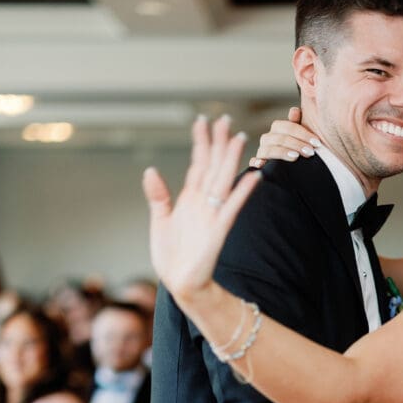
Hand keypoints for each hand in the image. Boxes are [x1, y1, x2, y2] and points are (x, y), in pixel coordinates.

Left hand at [142, 115, 259, 303]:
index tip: (202, 121)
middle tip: (224, 119)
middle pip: (212, 166)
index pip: (198, 164)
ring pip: (223, 180)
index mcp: (189, 199)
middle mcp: (202, 203)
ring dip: (231, 160)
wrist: (180, 283)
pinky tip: (252, 176)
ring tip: (238, 138)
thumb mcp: (159, 221)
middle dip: (218, 143)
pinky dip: (242, 192)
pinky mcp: (218, 230)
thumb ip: (158, 196)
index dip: (200, 142)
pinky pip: (232, 207)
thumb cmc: (172, 256)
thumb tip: (150, 170)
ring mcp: (211, 215)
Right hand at [248, 107, 321, 168]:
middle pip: (279, 138)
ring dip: (282, 152)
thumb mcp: (302, 138)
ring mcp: (262, 152)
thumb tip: (294, 110)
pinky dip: (256, 163)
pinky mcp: (258, 165)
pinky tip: (262, 164)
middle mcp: (268, 139)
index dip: (302, 133)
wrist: (298, 172)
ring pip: (269, 150)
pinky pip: (254, 163)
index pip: (287, 127)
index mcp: (277, 129)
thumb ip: (298, 124)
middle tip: (311, 152)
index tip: (317, 143)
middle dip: (296, 144)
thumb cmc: (301, 151)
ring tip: (295, 157)